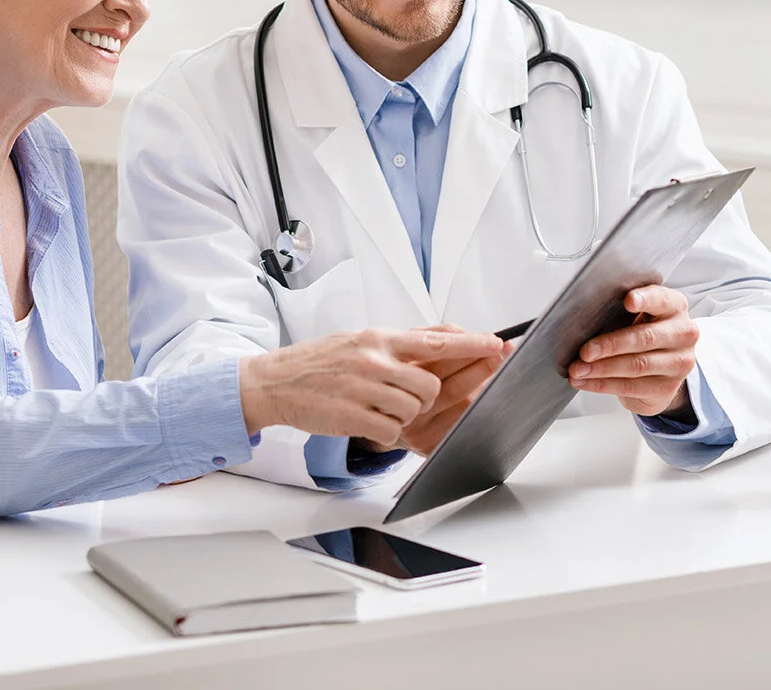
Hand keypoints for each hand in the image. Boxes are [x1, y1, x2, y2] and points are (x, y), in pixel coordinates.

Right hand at [238, 328, 504, 447]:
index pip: (435, 341)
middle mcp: (373, 360)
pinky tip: (364, 420)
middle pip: (430, 386)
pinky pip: (390, 431)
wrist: (274, 382)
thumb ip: (396, 343)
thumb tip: (440, 340)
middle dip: (424, 398)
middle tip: (402, 398)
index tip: (496, 346)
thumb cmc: (320, 363)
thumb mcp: (358, 340)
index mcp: (378, 338)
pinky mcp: (351, 417)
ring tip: (375, 407)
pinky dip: (383, 432)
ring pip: (412, 410)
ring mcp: (362, 389)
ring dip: (401, 416)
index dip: (470, 345)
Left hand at [566, 285, 697, 417]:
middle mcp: (682, 333)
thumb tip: (584, 316)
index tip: (628, 301)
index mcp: (674, 306)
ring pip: (636, 365)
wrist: (662, 370)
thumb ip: (623, 311)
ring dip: (601, 368)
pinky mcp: (666, 388)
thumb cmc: (643, 333)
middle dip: (610, 345)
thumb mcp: (639, 315)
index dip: (645, 299)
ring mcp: (678, 362)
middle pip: (645, 338)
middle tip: (585, 351)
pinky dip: (601, 384)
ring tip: (578, 369)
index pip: (661, 300)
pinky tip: (584, 381)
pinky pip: (630, 386)